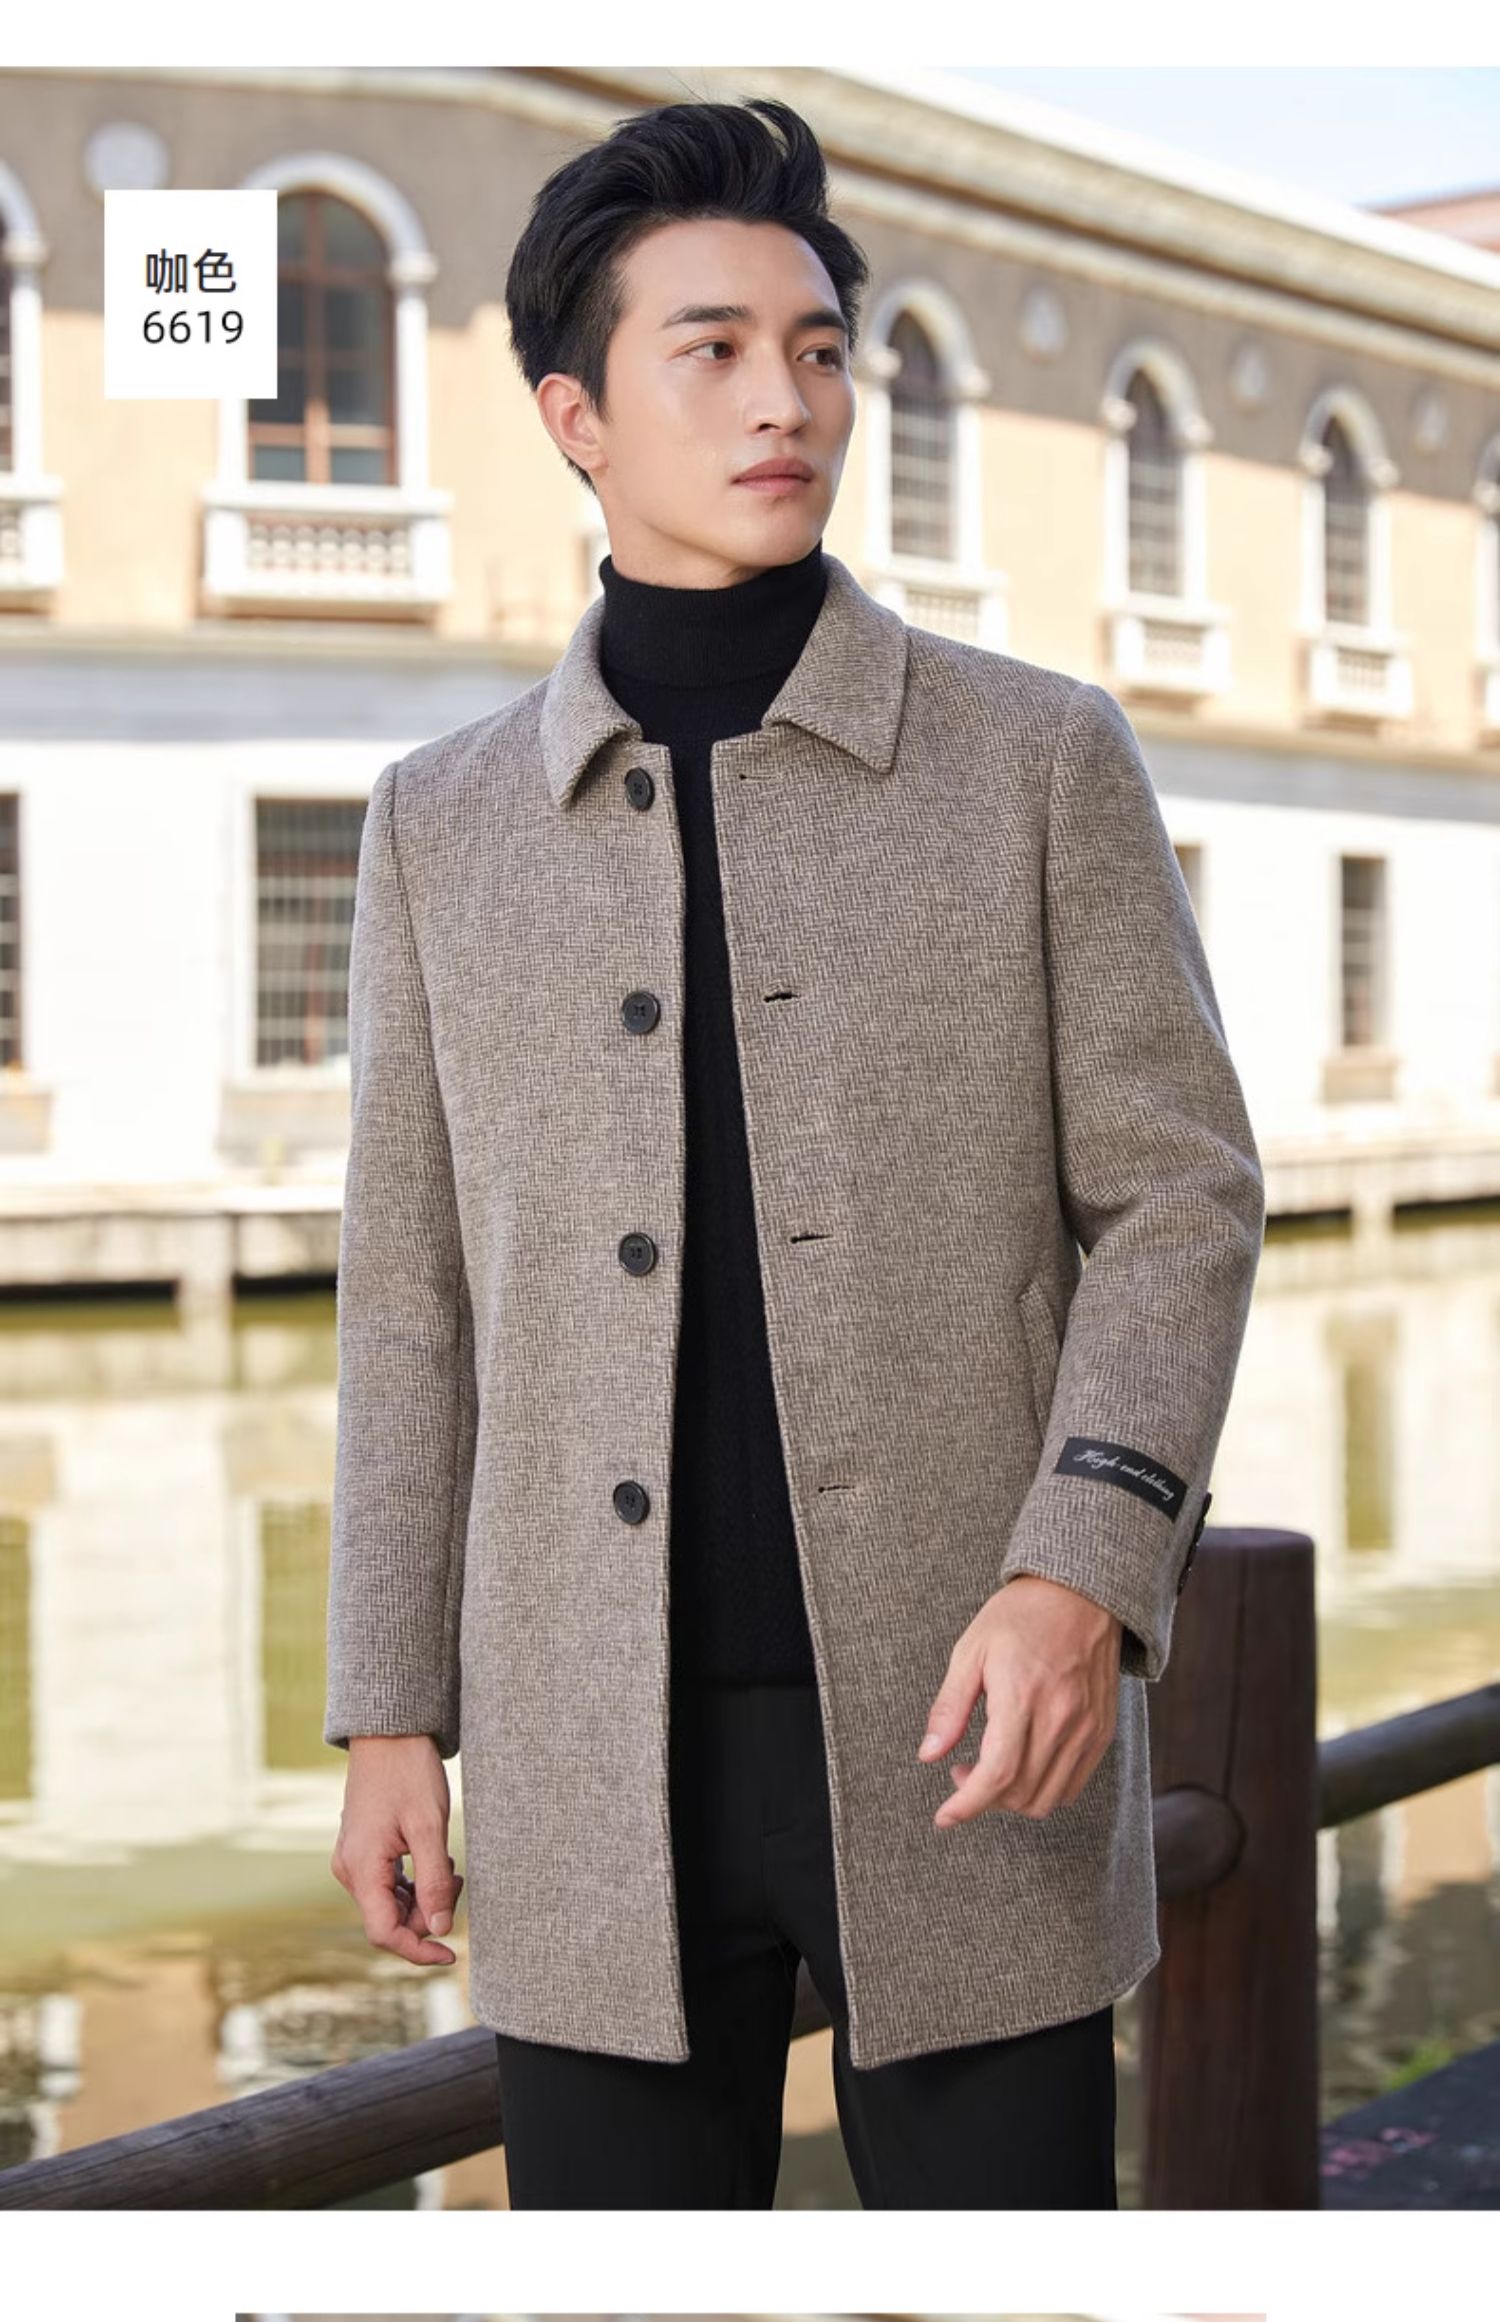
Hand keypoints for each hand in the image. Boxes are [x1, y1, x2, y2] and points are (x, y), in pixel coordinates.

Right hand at [331, 1734, 463, 1964]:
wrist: (389, 1733)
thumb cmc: (408, 1773)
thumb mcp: (429, 1827)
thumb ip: (433, 1882)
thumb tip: (439, 1930)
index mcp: (361, 1868)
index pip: (384, 1932)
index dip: (418, 1950)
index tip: (450, 1953)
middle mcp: (349, 1870)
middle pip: (390, 1918)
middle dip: (428, 1911)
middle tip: (457, 1878)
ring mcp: (354, 1859)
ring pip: (391, 1902)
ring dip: (424, 1895)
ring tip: (449, 1863)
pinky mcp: (363, 1850)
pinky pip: (388, 1883)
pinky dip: (414, 1881)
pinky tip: (435, 1859)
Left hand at [919, 1575, 1120, 1825]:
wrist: (1080, 1593)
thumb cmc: (1019, 1617)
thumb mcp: (970, 1651)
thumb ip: (950, 1707)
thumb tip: (928, 1755)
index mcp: (1022, 1695)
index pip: (996, 1774)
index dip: (967, 1805)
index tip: (945, 1817)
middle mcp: (1060, 1718)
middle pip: (1020, 1793)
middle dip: (983, 1798)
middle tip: (961, 1771)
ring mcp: (1086, 1728)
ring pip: (1048, 1798)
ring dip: (1012, 1799)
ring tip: (991, 1768)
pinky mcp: (1101, 1731)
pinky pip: (1072, 1785)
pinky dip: (1043, 1789)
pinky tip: (1023, 1764)